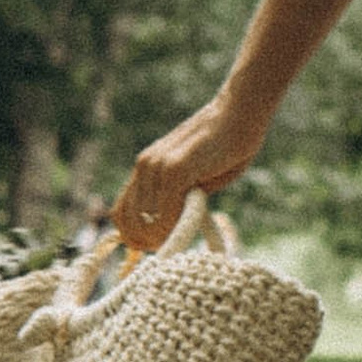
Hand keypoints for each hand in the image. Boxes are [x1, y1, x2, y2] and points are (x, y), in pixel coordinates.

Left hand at [113, 90, 269, 253]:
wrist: (240, 113)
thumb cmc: (226, 146)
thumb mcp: (195, 177)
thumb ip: (180, 198)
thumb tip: (172, 227)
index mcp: (147, 167)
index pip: (121, 212)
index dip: (134, 237)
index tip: (154, 247)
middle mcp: (145, 166)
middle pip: (128, 221)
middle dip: (146, 242)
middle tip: (168, 248)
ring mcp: (158, 166)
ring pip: (145, 221)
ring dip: (161, 237)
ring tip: (180, 239)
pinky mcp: (175, 169)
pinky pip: (166, 212)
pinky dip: (175, 228)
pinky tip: (190, 227)